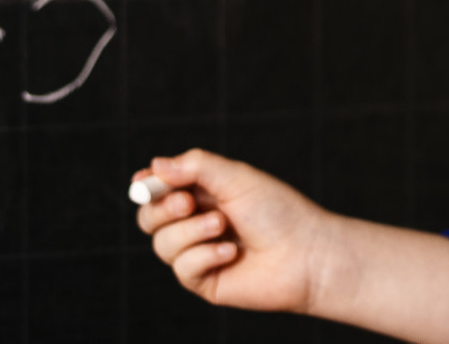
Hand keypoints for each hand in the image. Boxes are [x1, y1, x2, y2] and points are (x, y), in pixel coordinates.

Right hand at [132, 148, 330, 312]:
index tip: (144, 181)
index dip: (146, 185)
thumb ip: (193, 166)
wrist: (304, 253)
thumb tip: (154, 166)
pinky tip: (231, 253)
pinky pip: (182, 268)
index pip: (158, 189)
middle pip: (148, 218)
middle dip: (162, 208)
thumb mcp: (234, 177)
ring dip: (190, 232)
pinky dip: (204, 256)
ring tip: (222, 225)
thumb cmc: (276, 211)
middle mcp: (195, 223)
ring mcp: (198, 253)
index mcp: (201, 193)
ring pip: (161, 244)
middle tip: (188, 203)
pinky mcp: (204, 281)